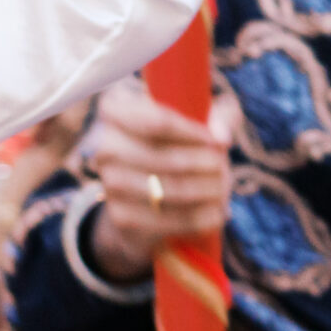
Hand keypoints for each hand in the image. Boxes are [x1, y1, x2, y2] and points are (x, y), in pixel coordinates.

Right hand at [84, 79, 239, 283]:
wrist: (143, 197)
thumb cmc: (176, 146)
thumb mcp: (198, 122)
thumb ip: (217, 118)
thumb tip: (222, 137)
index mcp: (117, 111)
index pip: (159, 122)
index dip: (194, 134)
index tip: (219, 143)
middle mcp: (105, 146)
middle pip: (166, 158)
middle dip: (205, 166)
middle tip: (225, 170)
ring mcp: (110, 183)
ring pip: (169, 189)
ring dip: (205, 192)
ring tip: (223, 191)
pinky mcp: (120, 216)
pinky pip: (167, 220)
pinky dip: (198, 218)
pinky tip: (215, 214)